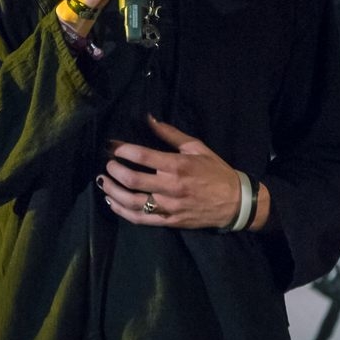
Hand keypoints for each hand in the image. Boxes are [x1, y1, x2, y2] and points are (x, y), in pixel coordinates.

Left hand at [97, 115, 268, 229]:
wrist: (235, 202)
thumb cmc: (215, 171)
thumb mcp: (196, 147)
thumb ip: (170, 134)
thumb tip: (148, 118)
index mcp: (177, 165)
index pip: (142, 155)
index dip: (122, 149)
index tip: (111, 146)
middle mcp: (171, 186)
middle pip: (132, 179)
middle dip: (114, 170)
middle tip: (107, 164)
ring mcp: (169, 206)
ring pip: (132, 202)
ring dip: (113, 191)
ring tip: (104, 182)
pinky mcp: (169, 221)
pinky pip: (140, 219)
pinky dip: (122, 211)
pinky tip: (113, 202)